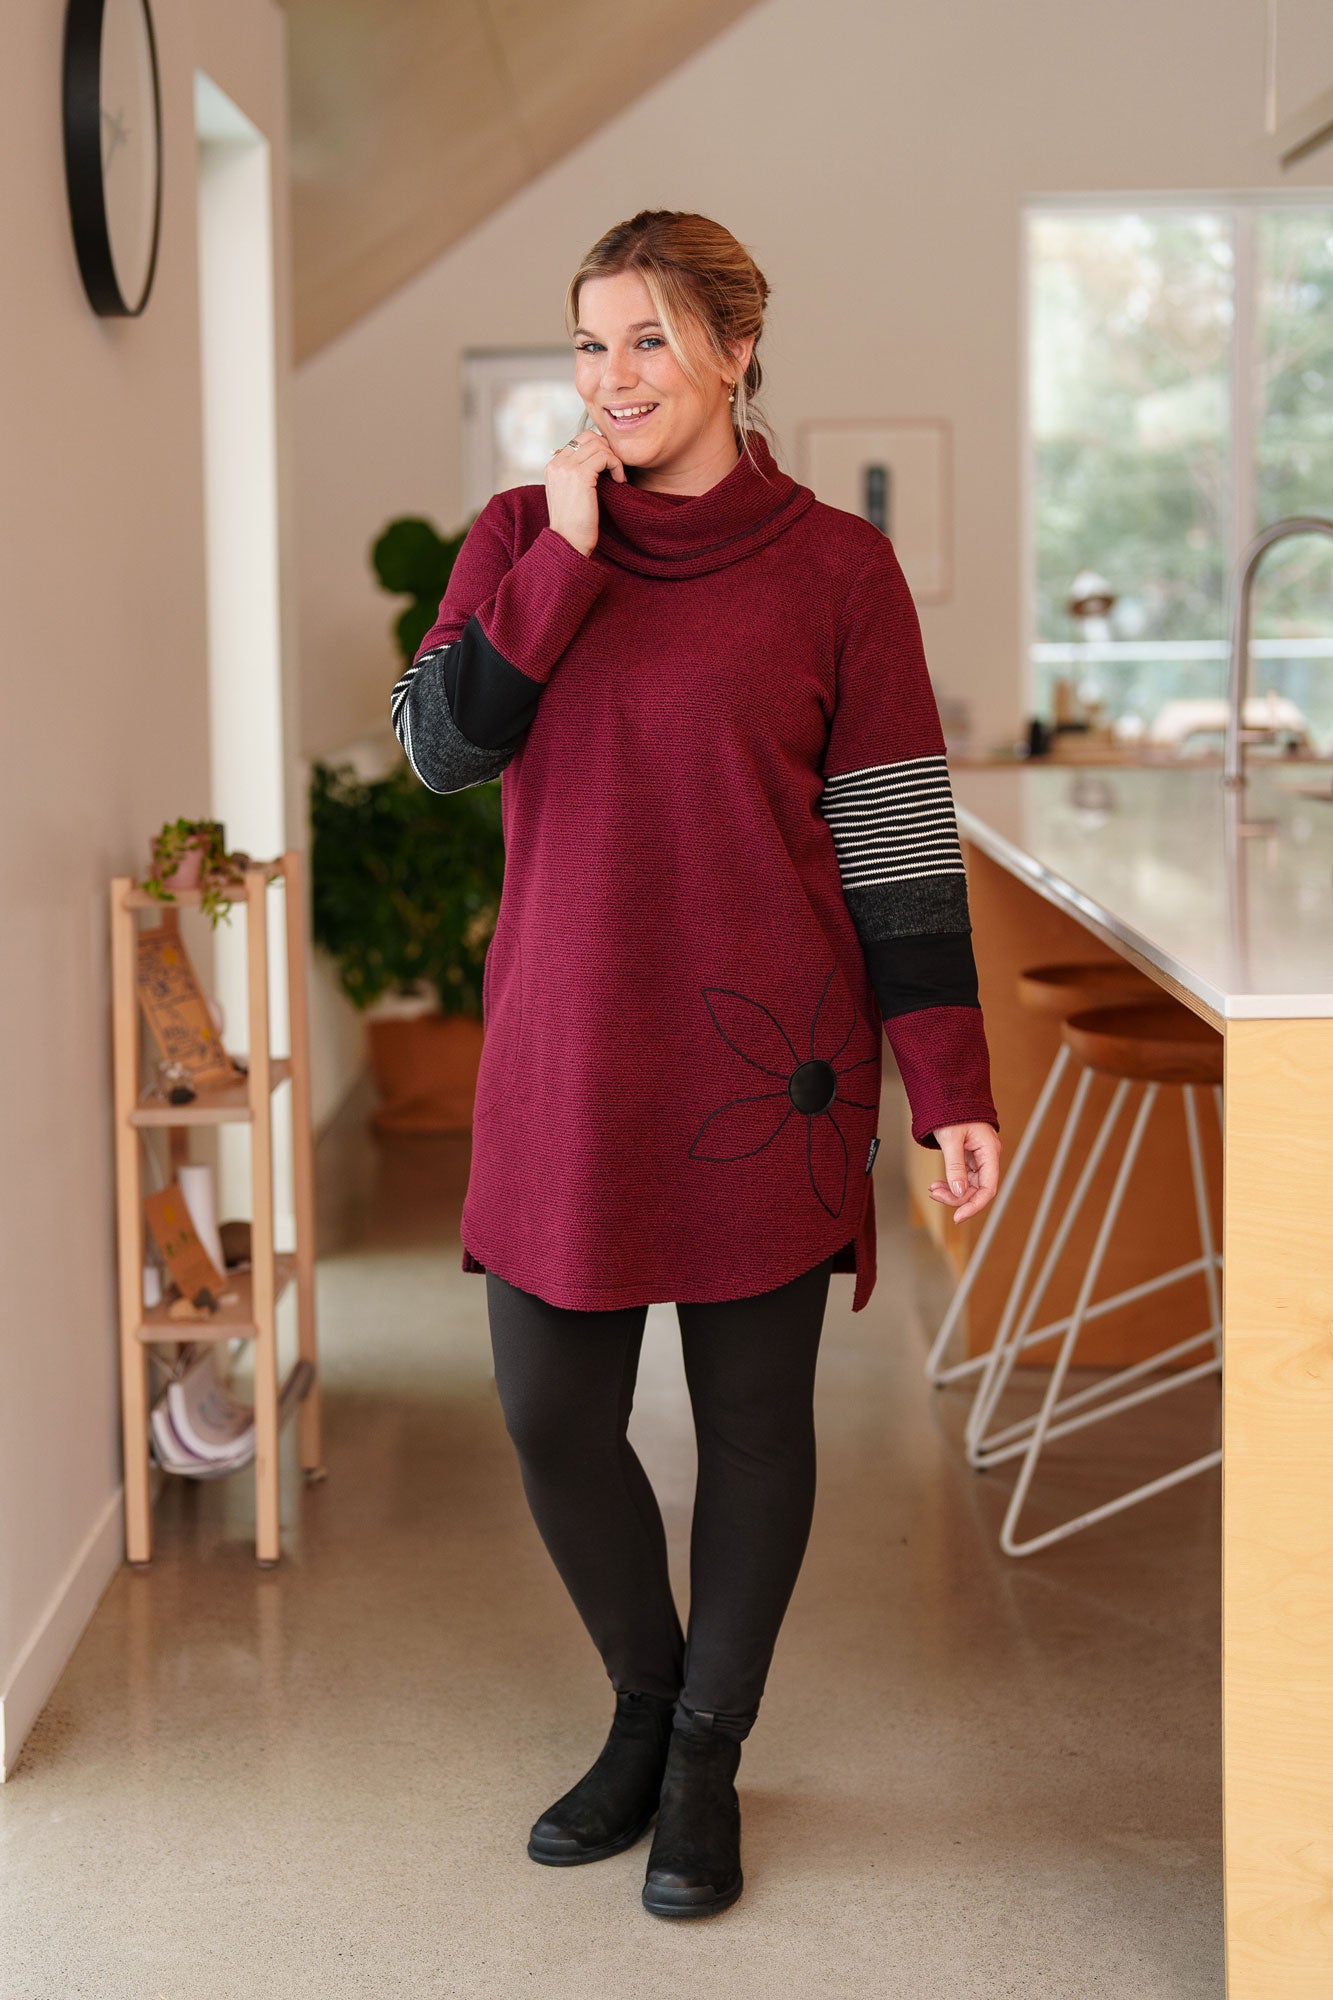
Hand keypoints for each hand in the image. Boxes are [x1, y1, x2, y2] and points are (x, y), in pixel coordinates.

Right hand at [545, 424, 624, 556]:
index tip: (608, 467)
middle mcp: (557, 463)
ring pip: (599, 444)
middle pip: (590, 437)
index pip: (579, 440)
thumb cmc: (575, 525)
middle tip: (615, 469)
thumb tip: (599, 458)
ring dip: (614, 459)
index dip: (599, 449)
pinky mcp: (580, 475)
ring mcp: (566, 468)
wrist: (568, 543)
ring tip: (618, 477)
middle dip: (608, 450)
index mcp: (553, 466)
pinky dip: (617, 466)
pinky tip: (619, 481)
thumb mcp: (571, 494)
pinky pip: (605, 456)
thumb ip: (577, 474)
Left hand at [928, 1121, 1000, 1224]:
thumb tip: (959, 1191)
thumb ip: (955, 1166)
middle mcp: (987, 1157)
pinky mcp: (969, 1158)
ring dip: (951, 1191)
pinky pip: (962, 1178)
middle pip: (977, 1189)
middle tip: (935, 1193)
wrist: (948, 1095)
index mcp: (990, 1151)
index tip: (958, 1217)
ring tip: (933, 1189)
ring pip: (969, 1186)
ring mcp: (979, 1158)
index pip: (988, 1188)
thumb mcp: (951, 1139)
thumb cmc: (953, 1111)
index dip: (974, 1205)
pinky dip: (950, 1183)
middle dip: (956, 1197)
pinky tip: (937, 1185)